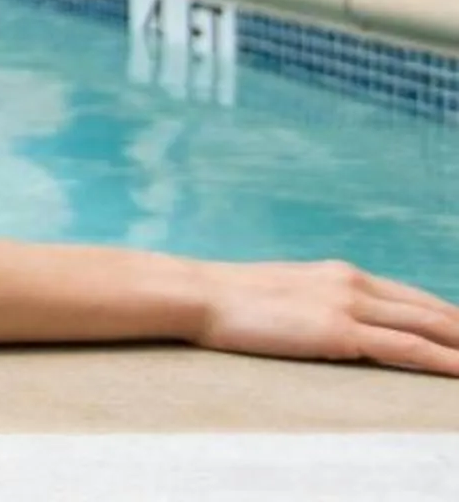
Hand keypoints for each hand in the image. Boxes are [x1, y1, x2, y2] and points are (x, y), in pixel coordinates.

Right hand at [195, 260, 458, 375]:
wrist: (199, 294)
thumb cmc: (228, 300)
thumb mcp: (283, 295)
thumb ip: (314, 304)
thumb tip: (324, 325)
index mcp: (339, 274)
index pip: (411, 298)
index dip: (446, 317)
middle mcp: (351, 283)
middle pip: (429, 309)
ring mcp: (347, 305)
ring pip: (428, 325)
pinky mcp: (338, 331)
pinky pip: (407, 347)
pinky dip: (443, 359)